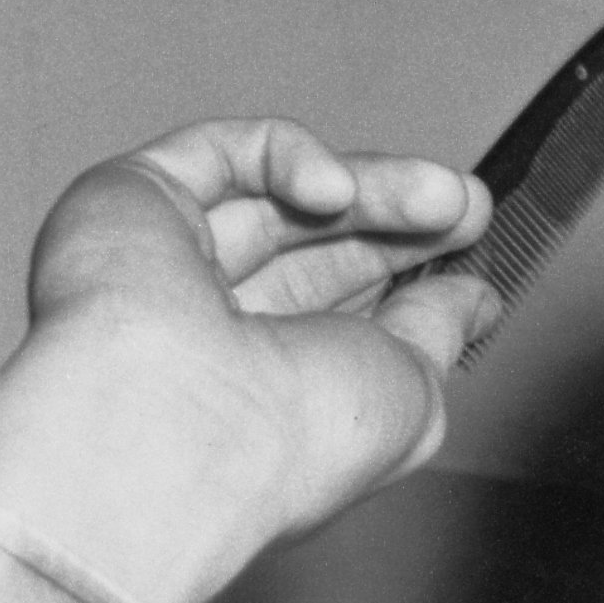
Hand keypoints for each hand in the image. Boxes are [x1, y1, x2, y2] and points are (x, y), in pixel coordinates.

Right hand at [0, 119, 496, 602]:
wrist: (175, 429)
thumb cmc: (284, 448)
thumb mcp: (409, 393)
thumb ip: (437, 333)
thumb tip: (474, 299)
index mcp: (272, 393)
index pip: (345, 308)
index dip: (411, 268)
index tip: (473, 246)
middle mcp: (214, 334)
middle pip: (315, 245)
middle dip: (398, 218)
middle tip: (465, 205)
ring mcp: (167, 266)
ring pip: (278, 196)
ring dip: (370, 187)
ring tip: (441, 196)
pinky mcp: (129, 202)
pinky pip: (223, 153)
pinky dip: (290, 158)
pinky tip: (336, 190)